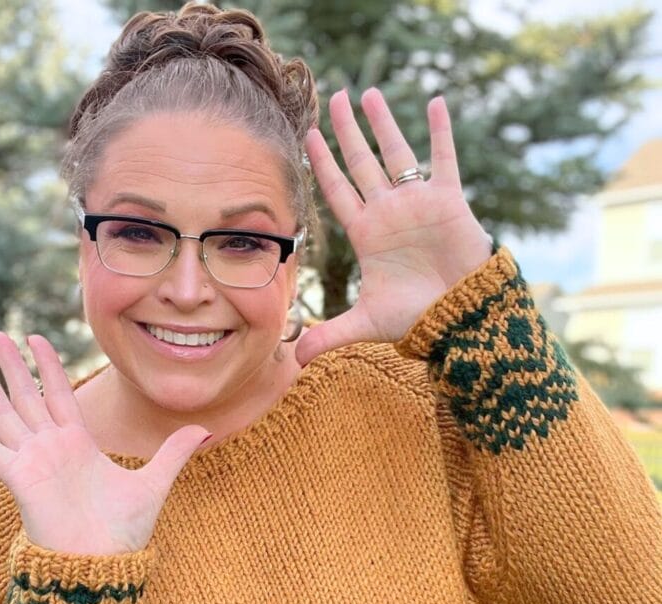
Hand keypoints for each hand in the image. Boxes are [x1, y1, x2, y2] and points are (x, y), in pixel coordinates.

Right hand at [0, 332, 210, 554]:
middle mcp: (51, 447)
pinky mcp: (18, 478)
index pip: (59, 393)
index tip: (36, 337)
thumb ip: (174, 452)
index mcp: (79, 443)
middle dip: (11, 364)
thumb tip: (205, 428)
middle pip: (27, 395)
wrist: (104, 562)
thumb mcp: (156, 482)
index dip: (48, 366)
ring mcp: (32, 461)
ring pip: (5, 413)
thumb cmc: (125, 530)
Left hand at [295, 90, 492, 366]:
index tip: (309, 136)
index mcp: (366, 234)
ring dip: (384, 124)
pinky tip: (435, 102)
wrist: (459, 317)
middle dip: (348, 131)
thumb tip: (293, 360)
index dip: (324, 164)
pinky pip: (443, 159)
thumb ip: (329, 335)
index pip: (338, 190)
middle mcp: (388, 212)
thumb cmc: (415, 319)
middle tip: (335, 97)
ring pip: (397, 153)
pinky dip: (440, 132)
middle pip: (362, 162)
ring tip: (370, 93)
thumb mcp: (365, 324)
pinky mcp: (448, 201)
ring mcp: (417, 204)